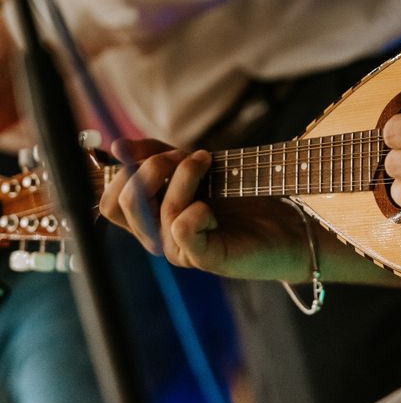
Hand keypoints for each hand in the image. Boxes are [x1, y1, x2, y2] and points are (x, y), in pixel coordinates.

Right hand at [99, 138, 311, 280]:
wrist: (289, 228)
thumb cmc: (243, 197)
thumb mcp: (197, 168)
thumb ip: (159, 157)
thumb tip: (117, 145)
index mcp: (152, 219)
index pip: (109, 202)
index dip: (123, 171)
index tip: (159, 152)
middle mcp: (159, 238)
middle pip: (122, 205)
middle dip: (150, 168)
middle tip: (185, 155)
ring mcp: (182, 251)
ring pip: (158, 210)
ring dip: (184, 175)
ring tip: (207, 160)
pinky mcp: (207, 257)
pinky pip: (182, 229)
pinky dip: (197, 207)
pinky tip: (214, 206)